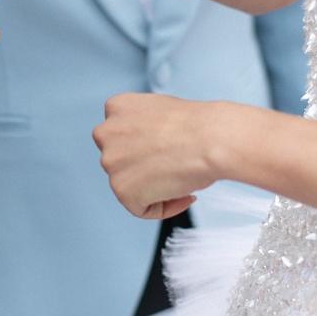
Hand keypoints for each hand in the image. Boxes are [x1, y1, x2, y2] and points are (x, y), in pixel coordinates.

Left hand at [93, 93, 231, 219]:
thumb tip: (146, 152)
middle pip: (120, 161)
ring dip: (154, 188)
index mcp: (116, 107)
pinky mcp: (122, 190)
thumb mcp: (162, 112)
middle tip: (174, 168)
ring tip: (183, 180)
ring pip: (129, 185)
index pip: (120, 135)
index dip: (144, 147)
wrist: (211, 138)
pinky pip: (140, 208)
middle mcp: (105, 133)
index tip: (165, 152)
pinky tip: (185, 195)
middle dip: (144, 167)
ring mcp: (111, 163)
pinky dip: (164, 207)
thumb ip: (144, 129)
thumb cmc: (199, 125)